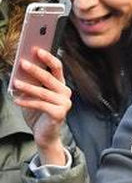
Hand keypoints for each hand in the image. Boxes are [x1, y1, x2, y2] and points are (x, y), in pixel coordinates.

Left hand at [12, 49, 71, 166]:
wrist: (44, 133)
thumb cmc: (38, 111)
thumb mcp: (33, 93)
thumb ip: (31, 82)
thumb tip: (20, 69)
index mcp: (60, 84)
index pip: (57, 67)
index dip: (48, 57)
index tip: (36, 49)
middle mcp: (65, 93)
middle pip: (49, 78)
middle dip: (35, 69)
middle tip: (23, 63)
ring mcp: (64, 104)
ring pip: (43, 92)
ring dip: (28, 87)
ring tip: (15, 83)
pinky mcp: (59, 114)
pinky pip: (41, 105)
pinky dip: (27, 102)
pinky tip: (17, 100)